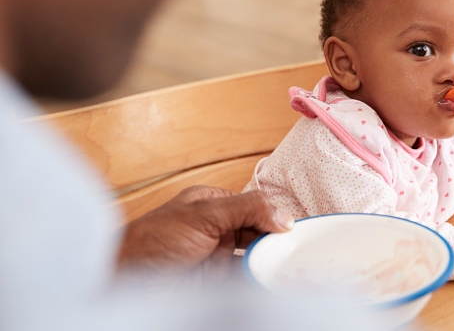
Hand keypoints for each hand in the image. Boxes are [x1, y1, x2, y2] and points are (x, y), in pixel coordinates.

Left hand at [117, 187, 293, 283]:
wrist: (124, 282)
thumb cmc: (151, 241)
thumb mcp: (203, 214)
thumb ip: (246, 209)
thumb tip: (283, 215)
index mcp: (212, 203)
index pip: (254, 206)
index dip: (275, 216)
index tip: (295, 229)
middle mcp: (216, 228)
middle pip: (257, 232)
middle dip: (275, 240)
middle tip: (296, 250)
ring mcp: (216, 256)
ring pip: (253, 257)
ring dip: (269, 260)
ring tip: (290, 266)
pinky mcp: (214, 282)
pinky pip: (244, 279)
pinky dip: (259, 280)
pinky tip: (272, 280)